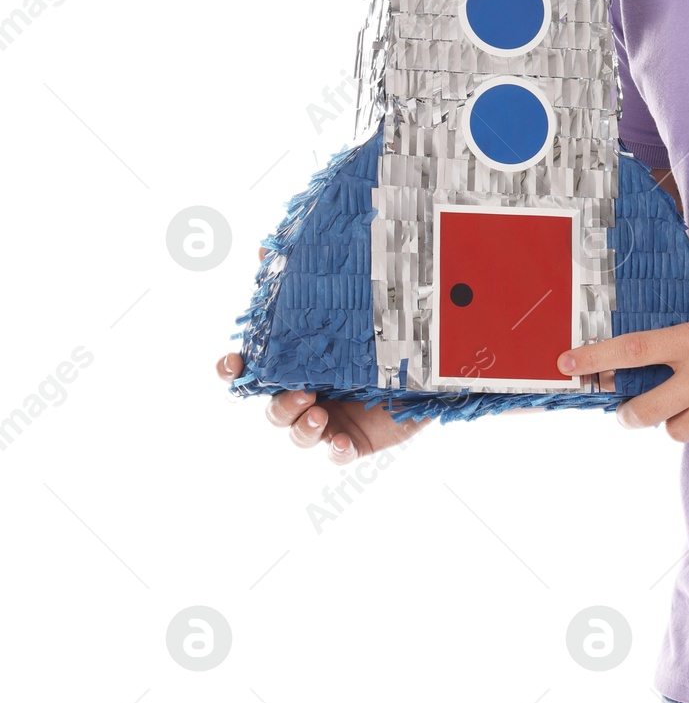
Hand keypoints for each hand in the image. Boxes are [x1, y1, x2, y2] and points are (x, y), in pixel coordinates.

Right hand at [218, 251, 614, 460]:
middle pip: (273, 406)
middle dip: (276, 403)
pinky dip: (335, 451)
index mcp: (300, 359)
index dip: (235, 369)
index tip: (232, 363)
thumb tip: (263, 249)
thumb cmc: (389, 319)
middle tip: (298, 392)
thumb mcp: (355, 297)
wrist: (442, 350)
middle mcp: (310, 390)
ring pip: (299, 433)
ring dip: (299, 427)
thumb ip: (310, 275)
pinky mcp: (359, 438)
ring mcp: (332, 416)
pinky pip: (339, 452)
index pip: (254, 368)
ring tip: (315, 413)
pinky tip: (339, 443)